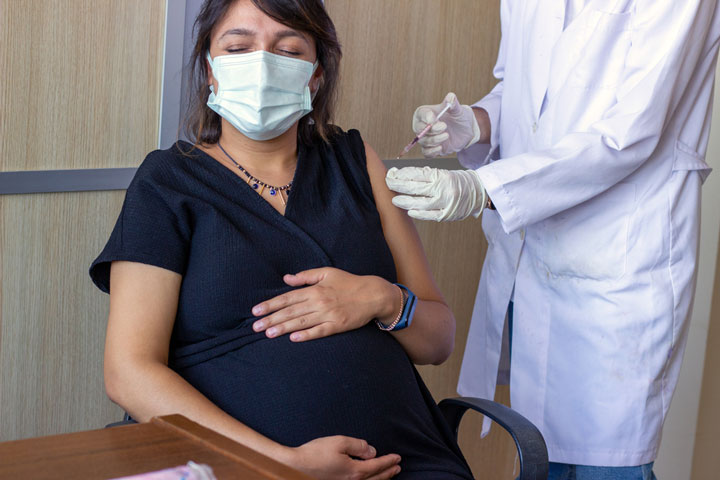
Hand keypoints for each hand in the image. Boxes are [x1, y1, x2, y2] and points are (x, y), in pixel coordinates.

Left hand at [251, 267, 395, 340]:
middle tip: (254, 327)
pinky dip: (306, 335)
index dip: (270, 305)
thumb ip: (305, 276)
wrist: (373, 294)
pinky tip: (293, 338)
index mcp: (315, 289)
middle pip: (290, 312)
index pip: (287, 298)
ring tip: (267, 334)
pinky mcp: (337, 326)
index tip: (256, 311)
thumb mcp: (327, 273)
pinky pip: (319, 332)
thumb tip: (286, 278)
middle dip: (271, 319)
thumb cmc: (349, 282)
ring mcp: (328, 315)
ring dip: (283, 328)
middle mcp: (319, 302)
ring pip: (301, 322)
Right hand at [285, 436, 400, 479]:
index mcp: (355, 471)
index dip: (389, 461)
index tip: (398, 457)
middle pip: (376, 479)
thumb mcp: (339, 442)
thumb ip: (358, 446)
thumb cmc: (315, 454)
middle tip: (398, 467)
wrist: (294, 468)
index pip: (377, 466)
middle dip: (388, 472)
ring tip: (388, 475)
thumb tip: (372, 451)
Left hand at [385, 166, 487, 221]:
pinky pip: (429, 215)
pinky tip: (409, 211)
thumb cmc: (455, 182)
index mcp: (440, 175)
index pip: (416, 174)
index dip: (401, 174)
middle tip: (388, 184)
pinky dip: (418, 213)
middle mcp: (442, 188)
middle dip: (398, 186)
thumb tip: (401, 177)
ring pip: (420, 203)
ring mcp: (444, 202)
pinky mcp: (446, 214)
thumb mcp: (441, 174)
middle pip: (415, 188)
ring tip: (395, 200)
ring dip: (405, 202)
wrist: (477, 191)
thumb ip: (424, 177)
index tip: (392, 173)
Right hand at [413, 92, 480, 157]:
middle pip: (419, 130)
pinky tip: (441, 148)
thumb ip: (453, 103)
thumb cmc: (458, 116)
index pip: (421, 115)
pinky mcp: (431, 149)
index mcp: (425, 113)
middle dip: (431, 130)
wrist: (465, 130)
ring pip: (424, 142)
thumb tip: (451, 96)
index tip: (434, 119)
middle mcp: (422, 126)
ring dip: (435, 140)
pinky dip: (432, 152)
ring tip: (447, 135)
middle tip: (444, 127)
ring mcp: (426, 138)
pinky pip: (426, 153)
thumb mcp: (457, 109)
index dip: (427, 118)